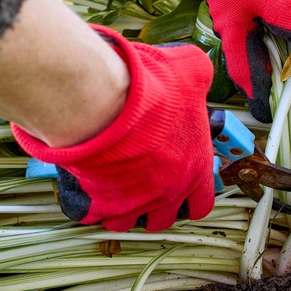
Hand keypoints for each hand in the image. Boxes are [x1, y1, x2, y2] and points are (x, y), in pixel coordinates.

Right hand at [12, 26, 214, 231]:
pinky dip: (88, 204)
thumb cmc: (150, 90)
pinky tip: (87, 183)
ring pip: (127, 222)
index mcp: (194, 169)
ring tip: (113, 184)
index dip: (191, 197)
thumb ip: (198, 74)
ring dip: (121, 207)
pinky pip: (92, 215)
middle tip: (141, 183)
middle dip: (154, 205)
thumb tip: (197, 68)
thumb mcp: (190, 70)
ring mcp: (133, 202)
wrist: (105, 102)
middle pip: (163, 219)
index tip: (179, 186)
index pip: (202, 204)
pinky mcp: (99, 204)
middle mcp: (167, 192)